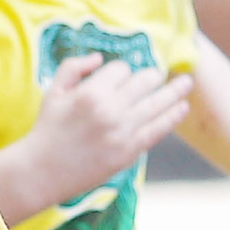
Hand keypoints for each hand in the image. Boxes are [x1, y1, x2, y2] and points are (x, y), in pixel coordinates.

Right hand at [19, 53, 193, 208]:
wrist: (43, 171)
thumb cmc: (48, 130)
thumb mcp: (53, 92)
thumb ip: (73, 67)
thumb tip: (99, 58)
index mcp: (91, 92)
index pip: (121, 69)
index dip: (122, 70)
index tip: (121, 77)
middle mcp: (110, 110)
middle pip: (144, 81)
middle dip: (153, 75)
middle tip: (158, 74)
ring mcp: (122, 131)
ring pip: (157, 103)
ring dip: (175, 90)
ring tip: (187, 83)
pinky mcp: (130, 151)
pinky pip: (158, 128)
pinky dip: (173, 116)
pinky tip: (182, 107)